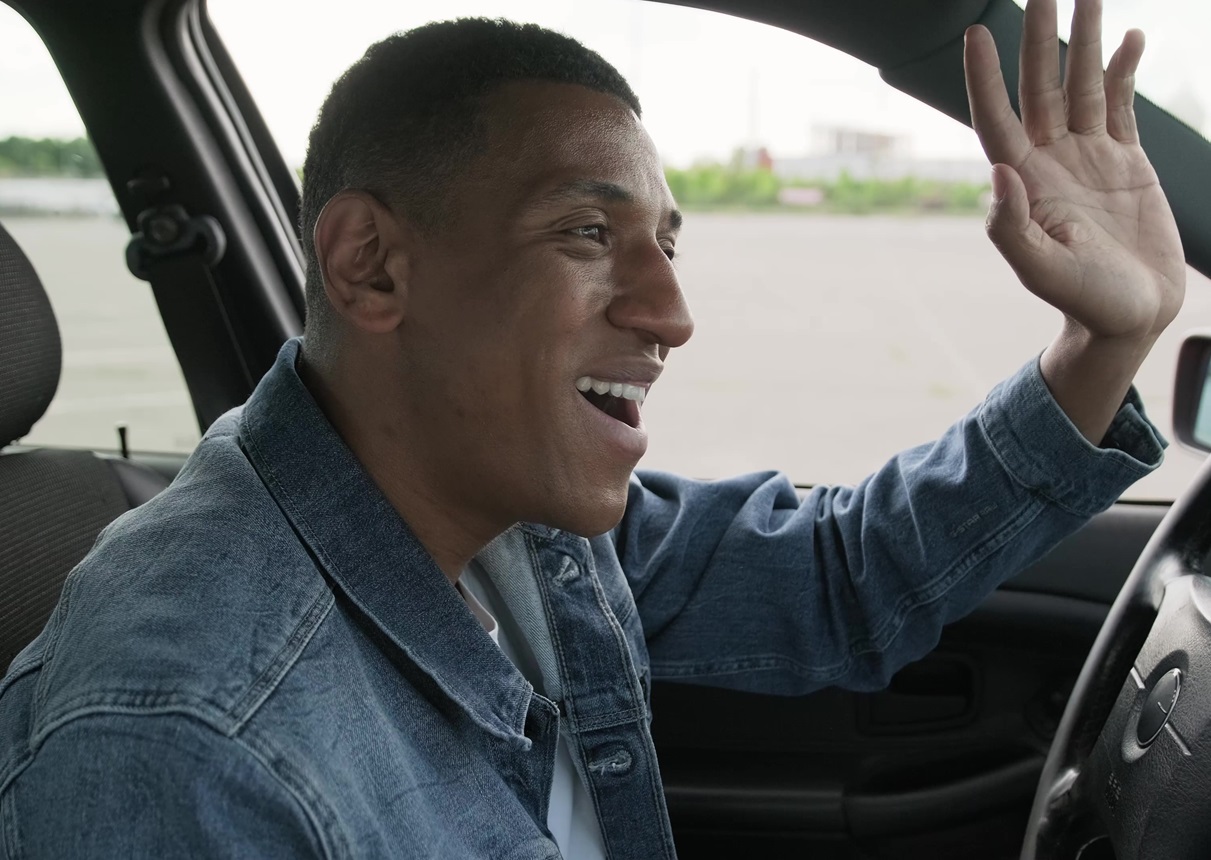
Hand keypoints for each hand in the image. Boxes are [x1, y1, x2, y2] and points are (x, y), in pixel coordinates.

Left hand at [963, 0, 1183, 343]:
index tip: (975, 32)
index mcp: (1024, 182)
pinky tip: (1129, 38)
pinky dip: (1125, 71)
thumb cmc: (1082, 300)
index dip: (985, 77)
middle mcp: (1050, 161)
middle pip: (1039, 86)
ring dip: (1084, 41)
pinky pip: (1122, 105)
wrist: (1131, 317)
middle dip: (1040, 36)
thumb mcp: (1041, 269)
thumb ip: (1012, 227)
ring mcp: (1087, 157)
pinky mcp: (1125, 161)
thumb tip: (997, 173)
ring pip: (1082, 86)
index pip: (997, 118)